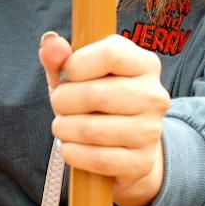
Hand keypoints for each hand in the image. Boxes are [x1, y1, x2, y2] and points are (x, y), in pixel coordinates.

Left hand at [39, 31, 169, 205]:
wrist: (124, 145)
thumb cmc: (95, 101)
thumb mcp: (76, 76)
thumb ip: (59, 58)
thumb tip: (50, 43)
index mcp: (144, 63)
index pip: (109, 55)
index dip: (75, 65)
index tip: (66, 74)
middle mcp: (154, 95)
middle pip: (96, 95)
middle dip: (63, 102)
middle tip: (59, 106)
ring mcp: (151, 130)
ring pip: (92, 130)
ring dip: (64, 129)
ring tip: (64, 126)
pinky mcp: (142, 162)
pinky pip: (98, 159)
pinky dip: (73, 154)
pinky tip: (70, 148)